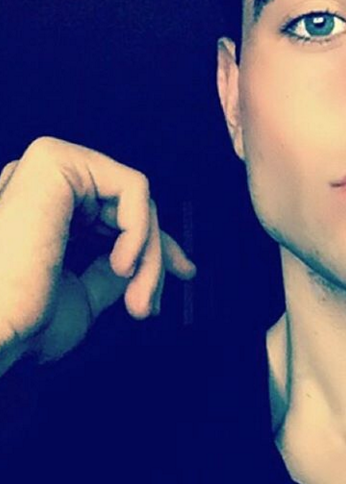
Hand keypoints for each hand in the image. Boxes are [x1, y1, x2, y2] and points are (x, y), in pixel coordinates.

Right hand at [0, 137, 195, 372]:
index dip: (153, 242)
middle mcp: (39, 185)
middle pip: (129, 204)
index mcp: (40, 211)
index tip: (183, 270)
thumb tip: (150, 257)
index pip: (114, 212)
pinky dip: (140, 229)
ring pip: (135, 197)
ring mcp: (45, 169)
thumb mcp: (84, 296)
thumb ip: (113, 268)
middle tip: (149, 303)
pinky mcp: (54, 159)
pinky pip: (132, 186)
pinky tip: (119, 265)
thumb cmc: (23, 324)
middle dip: (153, 255)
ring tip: (137, 298)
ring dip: (148, 253)